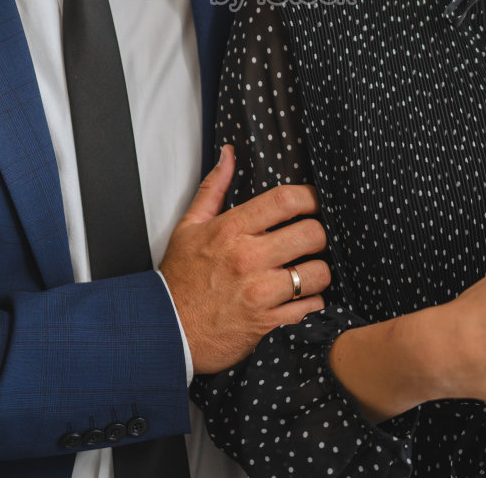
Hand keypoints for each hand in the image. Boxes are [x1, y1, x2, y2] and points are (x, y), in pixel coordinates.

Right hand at [159, 145, 330, 373]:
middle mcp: (248, 258)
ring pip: (317, 273)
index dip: (311, 197)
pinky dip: (310, 301)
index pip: (286, 201)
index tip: (315, 201)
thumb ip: (213, 188)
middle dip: (320, 234)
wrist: (165, 330)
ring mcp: (260, 292)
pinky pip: (309, 307)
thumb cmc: (179, 278)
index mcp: (231, 230)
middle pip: (312, 234)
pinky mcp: (267, 322)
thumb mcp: (189, 226)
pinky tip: (299, 297)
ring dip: (318, 271)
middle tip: (314, 238)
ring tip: (308, 270)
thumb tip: (229, 154)